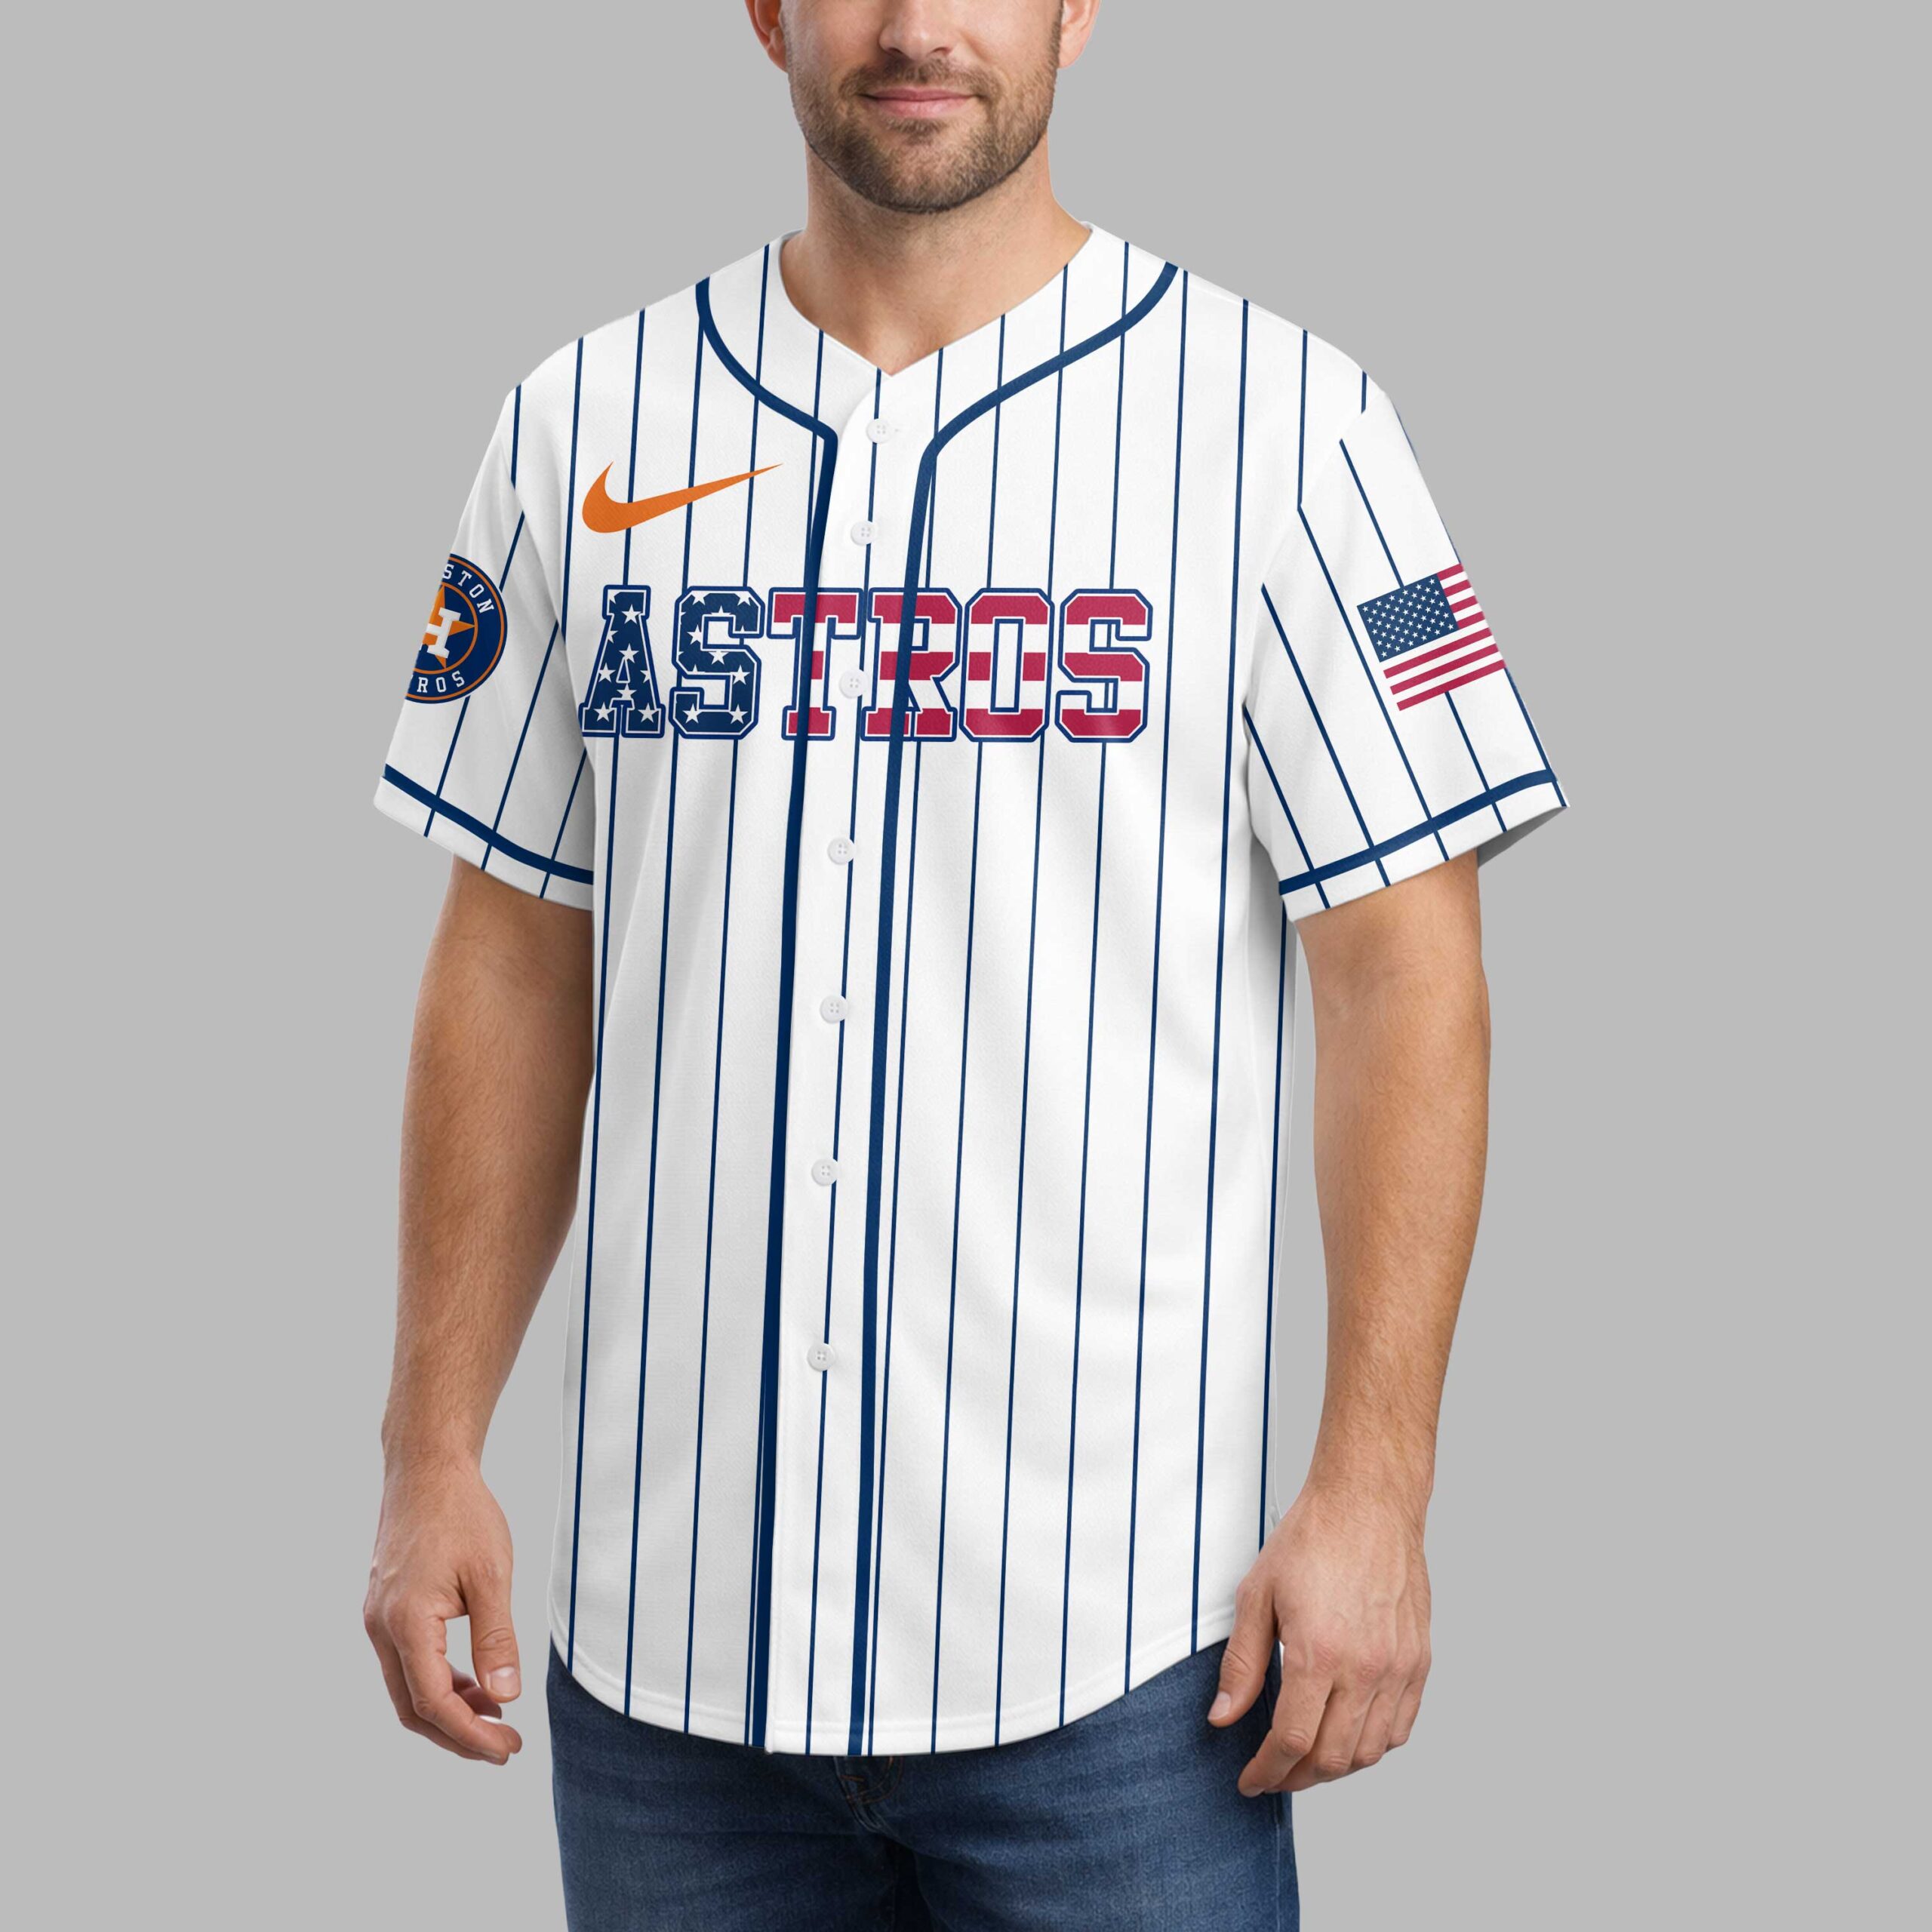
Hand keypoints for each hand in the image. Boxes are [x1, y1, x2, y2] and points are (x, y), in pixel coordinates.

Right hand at [363, 1456, 524, 1764]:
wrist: (426, 1469)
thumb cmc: (462, 1514)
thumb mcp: (490, 1575)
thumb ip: (496, 1639)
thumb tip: (505, 1696)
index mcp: (405, 1623)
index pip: (434, 1702)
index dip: (471, 1734)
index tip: (507, 1748)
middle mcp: (381, 1628)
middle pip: (412, 1708)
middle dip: (458, 1735)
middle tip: (504, 1746)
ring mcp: (378, 1619)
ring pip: (406, 1688)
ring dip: (448, 1710)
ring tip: (496, 1716)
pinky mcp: (385, 1609)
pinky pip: (406, 1663)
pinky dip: (438, 1682)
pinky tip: (473, 1682)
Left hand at [1208, 1482, 1430, 1795]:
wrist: (1369, 1503)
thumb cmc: (1311, 1539)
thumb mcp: (1257, 1595)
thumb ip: (1242, 1664)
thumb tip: (1223, 1718)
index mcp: (1319, 1652)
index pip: (1292, 1741)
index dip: (1267, 1771)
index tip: (1250, 1780)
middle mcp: (1365, 1667)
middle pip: (1332, 1758)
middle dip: (1296, 1777)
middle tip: (1272, 1774)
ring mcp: (1398, 1667)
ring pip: (1369, 1752)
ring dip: (1334, 1768)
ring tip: (1305, 1761)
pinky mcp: (1419, 1661)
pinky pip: (1400, 1728)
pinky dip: (1372, 1746)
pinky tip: (1347, 1737)